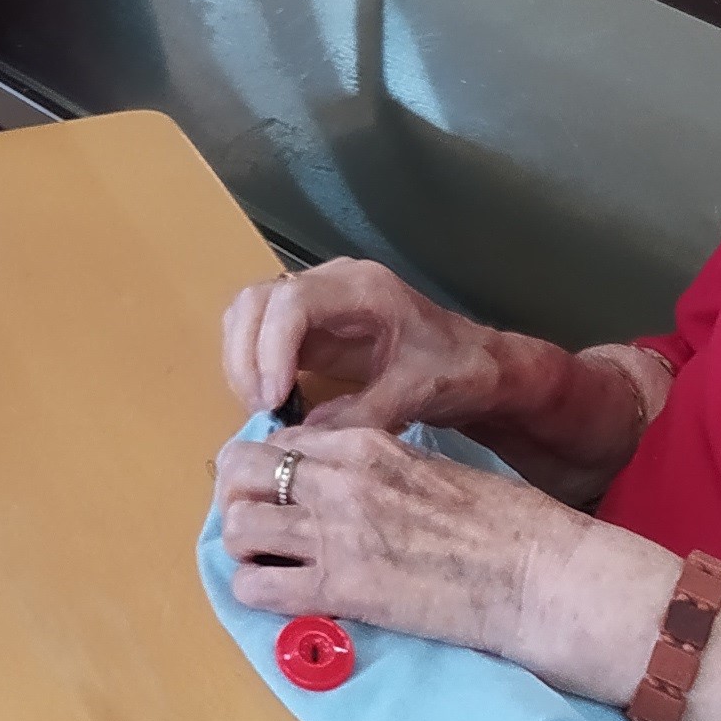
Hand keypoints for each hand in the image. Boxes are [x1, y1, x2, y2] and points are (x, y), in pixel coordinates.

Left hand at [215, 420, 568, 654]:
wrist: (535, 574)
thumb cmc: (500, 524)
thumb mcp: (428, 468)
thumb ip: (375, 468)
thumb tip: (339, 483)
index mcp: (364, 443)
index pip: (277, 440)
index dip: (266, 469)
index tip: (275, 493)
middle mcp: (338, 479)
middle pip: (239, 472)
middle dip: (236, 497)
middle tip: (255, 526)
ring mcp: (335, 534)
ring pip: (237, 528)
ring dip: (242, 547)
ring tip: (264, 564)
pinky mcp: (341, 590)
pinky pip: (258, 588)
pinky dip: (254, 593)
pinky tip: (276, 598)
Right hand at [221, 257, 501, 433]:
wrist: (478, 365)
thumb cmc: (456, 372)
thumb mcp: (417, 394)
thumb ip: (363, 414)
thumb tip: (304, 437)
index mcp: (364, 289)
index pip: (293, 301)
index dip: (272, 348)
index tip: (274, 400)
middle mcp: (332, 282)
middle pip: (258, 299)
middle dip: (246, 356)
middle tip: (261, 410)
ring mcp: (316, 300)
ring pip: (249, 312)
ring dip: (242, 360)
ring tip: (262, 409)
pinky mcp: (308, 325)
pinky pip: (259, 332)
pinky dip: (251, 365)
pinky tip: (270, 401)